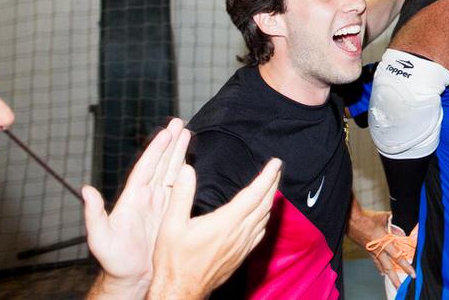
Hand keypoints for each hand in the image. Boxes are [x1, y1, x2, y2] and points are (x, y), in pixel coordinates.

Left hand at [84, 118, 189, 295]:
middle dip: (170, 143)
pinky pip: (177, 187)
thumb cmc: (114, 262)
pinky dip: (183, 172)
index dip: (157, 149)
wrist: (131, 278)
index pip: (146, 167)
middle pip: (160, 163)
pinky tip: (188, 162)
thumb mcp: (100, 238)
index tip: (166, 131)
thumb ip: (94, 214)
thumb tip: (86, 190)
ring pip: (170, 171)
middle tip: (179, 123)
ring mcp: (157, 204)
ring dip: (178, 153)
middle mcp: (146, 197)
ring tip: (186, 134)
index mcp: (133, 198)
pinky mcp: (168, 213)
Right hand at [147, 157, 281, 298]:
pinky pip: (260, 232)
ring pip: (265, 218)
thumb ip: (181, 196)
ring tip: (271, 186)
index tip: (276, 162)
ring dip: (270, 199)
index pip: (254, 194)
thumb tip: (187, 170)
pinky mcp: (241, 255)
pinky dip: (265, 218)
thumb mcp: (170, 226)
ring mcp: (242, 246)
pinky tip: (263, 215)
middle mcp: (239, 233)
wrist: (180, 292)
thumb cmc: (174, 261)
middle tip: (277, 169)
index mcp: (226, 223)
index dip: (267, 177)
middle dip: (273, 184)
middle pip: (264, 204)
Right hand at [348, 206, 414, 286]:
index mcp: (383, 242)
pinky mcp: (368, 251)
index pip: (398, 257)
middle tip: (401, 287)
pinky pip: (376, 262)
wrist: (351, 220)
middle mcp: (378, 250)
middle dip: (395, 279)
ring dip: (388, 275)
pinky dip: (380, 267)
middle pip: (389, 268)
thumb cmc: (367, 218)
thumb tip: (400, 232)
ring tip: (394, 283)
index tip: (412, 274)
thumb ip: (393, 226)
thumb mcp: (384, 218)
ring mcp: (372, 252)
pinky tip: (382, 272)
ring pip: (382, 267)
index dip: (406, 266)